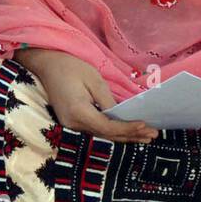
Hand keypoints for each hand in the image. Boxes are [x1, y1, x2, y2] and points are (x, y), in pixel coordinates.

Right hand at [15, 48, 156, 143]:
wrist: (47, 64)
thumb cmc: (71, 66)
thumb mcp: (94, 79)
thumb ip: (108, 100)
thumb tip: (121, 116)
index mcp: (78, 112)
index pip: (108, 127)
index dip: (128, 128)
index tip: (146, 126)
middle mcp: (73, 124)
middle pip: (107, 135)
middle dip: (131, 136)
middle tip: (153, 135)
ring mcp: (70, 125)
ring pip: (102, 136)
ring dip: (124, 137)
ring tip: (145, 137)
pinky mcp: (71, 122)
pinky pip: (96, 131)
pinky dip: (112, 132)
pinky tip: (127, 133)